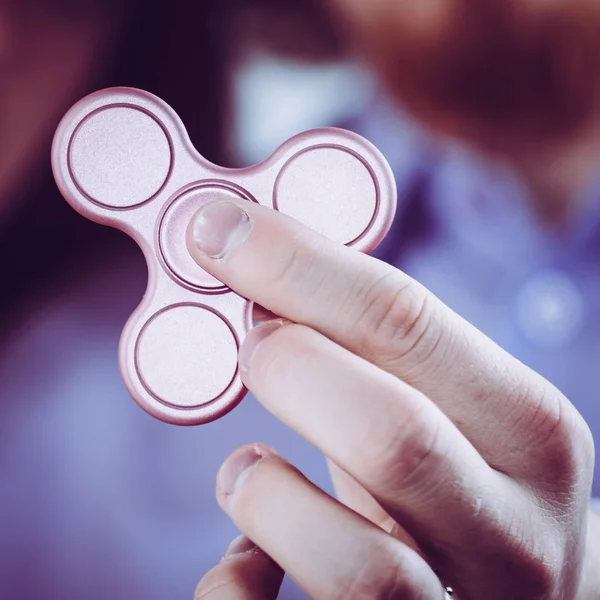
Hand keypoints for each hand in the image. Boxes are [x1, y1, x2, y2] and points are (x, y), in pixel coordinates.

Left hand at [190, 199, 599, 598]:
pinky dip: (241, 588)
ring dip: (267, 496)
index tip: (219, 231)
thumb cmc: (465, 474)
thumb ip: (379, 345)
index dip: (296, 267)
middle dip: (291, 366)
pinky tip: (245, 558)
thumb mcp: (450, 402)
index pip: (406, 322)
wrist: (526, 585)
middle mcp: (517, 527)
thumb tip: (264, 269)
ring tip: (246, 469)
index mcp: (530, 430)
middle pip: (390, 434)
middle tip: (252, 343)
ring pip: (358, 566)